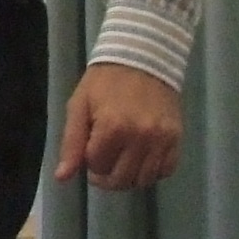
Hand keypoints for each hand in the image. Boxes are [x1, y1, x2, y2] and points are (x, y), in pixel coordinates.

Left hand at [56, 63, 182, 192]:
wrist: (143, 57)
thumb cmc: (105, 81)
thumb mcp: (79, 105)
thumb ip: (71, 142)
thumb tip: (62, 177)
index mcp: (112, 127)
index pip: (97, 167)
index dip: (89, 161)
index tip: (91, 147)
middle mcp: (140, 137)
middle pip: (120, 179)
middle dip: (106, 177)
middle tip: (104, 162)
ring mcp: (161, 139)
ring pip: (143, 180)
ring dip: (129, 178)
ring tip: (122, 162)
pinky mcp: (176, 138)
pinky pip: (166, 170)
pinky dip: (152, 172)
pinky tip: (142, 160)